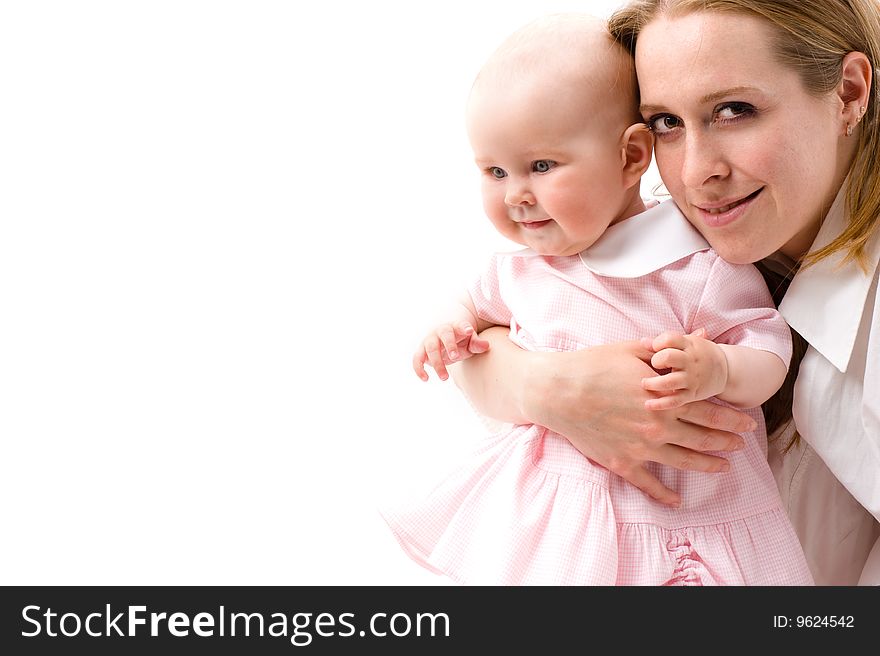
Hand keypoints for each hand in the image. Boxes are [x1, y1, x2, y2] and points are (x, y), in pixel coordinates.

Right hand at [412, 321, 490, 381]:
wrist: (443, 338)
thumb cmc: (460, 341)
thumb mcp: (470, 342)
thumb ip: (477, 344)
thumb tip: (486, 345)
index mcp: (455, 327)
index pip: (459, 325)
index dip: (463, 327)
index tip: (469, 331)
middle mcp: (440, 331)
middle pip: (443, 336)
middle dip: (449, 346)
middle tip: (455, 357)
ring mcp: (429, 340)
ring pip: (430, 349)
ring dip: (436, 363)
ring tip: (445, 378)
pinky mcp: (421, 351)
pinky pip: (416, 359)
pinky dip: (418, 368)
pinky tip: (425, 379)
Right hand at [519, 340, 752, 505]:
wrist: (558, 391)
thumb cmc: (592, 365)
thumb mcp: (631, 349)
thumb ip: (666, 351)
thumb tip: (699, 335)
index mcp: (665, 398)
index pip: (710, 411)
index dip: (732, 418)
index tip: (748, 423)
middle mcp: (659, 426)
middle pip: (704, 438)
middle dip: (727, 441)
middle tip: (741, 444)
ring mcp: (642, 448)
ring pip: (685, 462)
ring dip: (709, 466)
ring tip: (724, 467)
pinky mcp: (622, 463)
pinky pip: (649, 483)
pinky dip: (665, 494)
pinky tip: (677, 501)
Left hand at [640, 329, 727, 409]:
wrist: (725, 370)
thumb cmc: (696, 354)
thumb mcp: (685, 343)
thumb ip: (664, 342)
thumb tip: (643, 341)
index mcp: (688, 345)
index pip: (669, 339)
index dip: (658, 342)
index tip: (654, 347)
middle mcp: (690, 361)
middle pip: (669, 357)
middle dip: (657, 360)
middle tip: (654, 365)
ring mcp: (691, 378)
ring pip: (669, 381)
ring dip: (654, 383)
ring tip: (644, 384)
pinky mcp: (692, 394)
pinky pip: (675, 401)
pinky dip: (661, 404)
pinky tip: (648, 405)